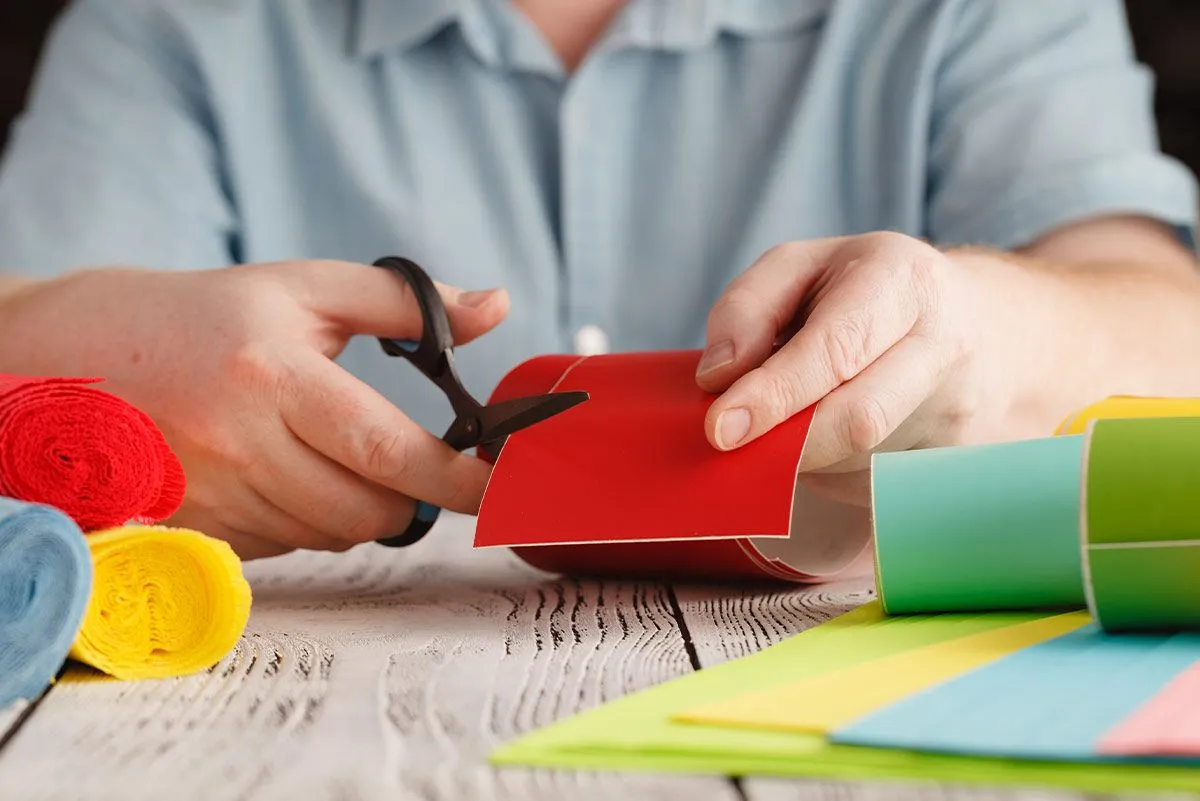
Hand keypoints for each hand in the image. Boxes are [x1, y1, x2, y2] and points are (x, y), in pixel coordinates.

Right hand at [0, 261, 508, 557]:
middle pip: (368, 513)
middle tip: (405, 463)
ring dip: (353, 507)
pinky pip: (285, 547)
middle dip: (409, 498)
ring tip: (321, 450)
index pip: (389, 449)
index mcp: (276, 376)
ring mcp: (213, 497)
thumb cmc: (206, 315)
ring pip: (329, 535)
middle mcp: (242, 445)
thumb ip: (406, 304)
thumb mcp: (302, 288)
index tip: (501, 487)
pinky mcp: (192, 530)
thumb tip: (498, 306)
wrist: (77, 352)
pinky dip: (304, 519)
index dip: (457, 478)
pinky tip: (276, 471)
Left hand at [695, 233, 1006, 505]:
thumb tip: (719, 377)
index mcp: (904, 282)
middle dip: (784, 443)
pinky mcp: (949, 464)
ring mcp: (956, 413)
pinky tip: (821, 439)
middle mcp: (944, 347)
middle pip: (858, 419)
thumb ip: (747, 308)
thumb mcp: (800, 267)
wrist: (980, 328)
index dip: (775, 394)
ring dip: (801, 454)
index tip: (721, 428)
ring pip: (857, 461)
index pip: (838, 349)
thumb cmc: (868, 293)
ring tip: (785, 418)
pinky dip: (826, 471)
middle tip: (727, 446)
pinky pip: (868, 485)